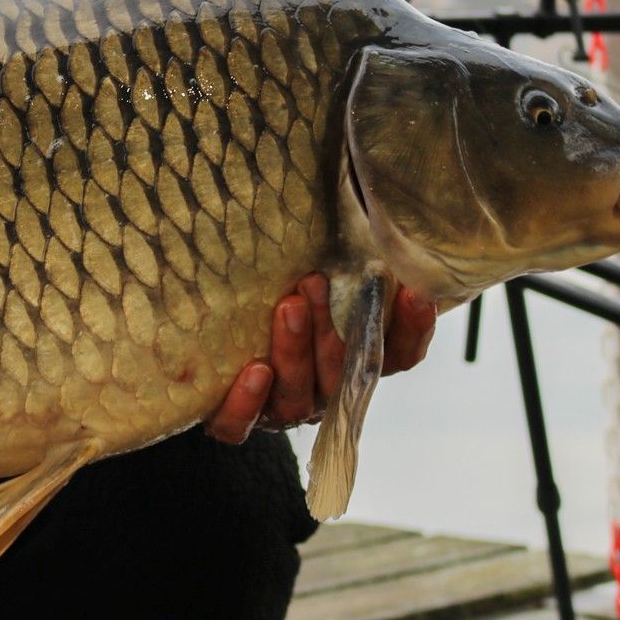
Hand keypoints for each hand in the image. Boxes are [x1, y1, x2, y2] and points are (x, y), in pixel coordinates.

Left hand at [205, 272, 436, 444]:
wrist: (204, 358)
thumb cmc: (267, 304)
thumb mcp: (303, 285)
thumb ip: (335, 263)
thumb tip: (359, 194)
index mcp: (351, 365)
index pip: (397, 356)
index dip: (412, 329)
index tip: (415, 291)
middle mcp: (322, 393)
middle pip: (341, 375)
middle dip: (332, 330)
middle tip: (314, 283)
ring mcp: (279, 411)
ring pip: (297, 397)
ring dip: (296, 350)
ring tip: (287, 306)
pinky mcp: (233, 422)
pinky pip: (241, 425)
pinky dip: (248, 403)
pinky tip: (255, 371)